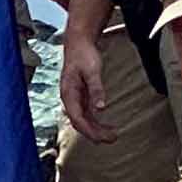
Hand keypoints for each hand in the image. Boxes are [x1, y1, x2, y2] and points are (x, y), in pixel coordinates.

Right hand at [61, 25, 111, 143]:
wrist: (78, 43)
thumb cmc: (83, 55)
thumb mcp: (92, 71)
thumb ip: (96, 89)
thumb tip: (101, 109)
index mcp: (68, 94)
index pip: (77, 119)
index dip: (89, 131)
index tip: (103, 138)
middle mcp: (69, 99)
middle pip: (79, 123)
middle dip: (94, 134)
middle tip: (113, 139)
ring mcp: (74, 98)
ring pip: (83, 119)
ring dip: (96, 129)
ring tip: (112, 135)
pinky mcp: (80, 95)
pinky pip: (86, 113)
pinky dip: (95, 121)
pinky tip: (106, 125)